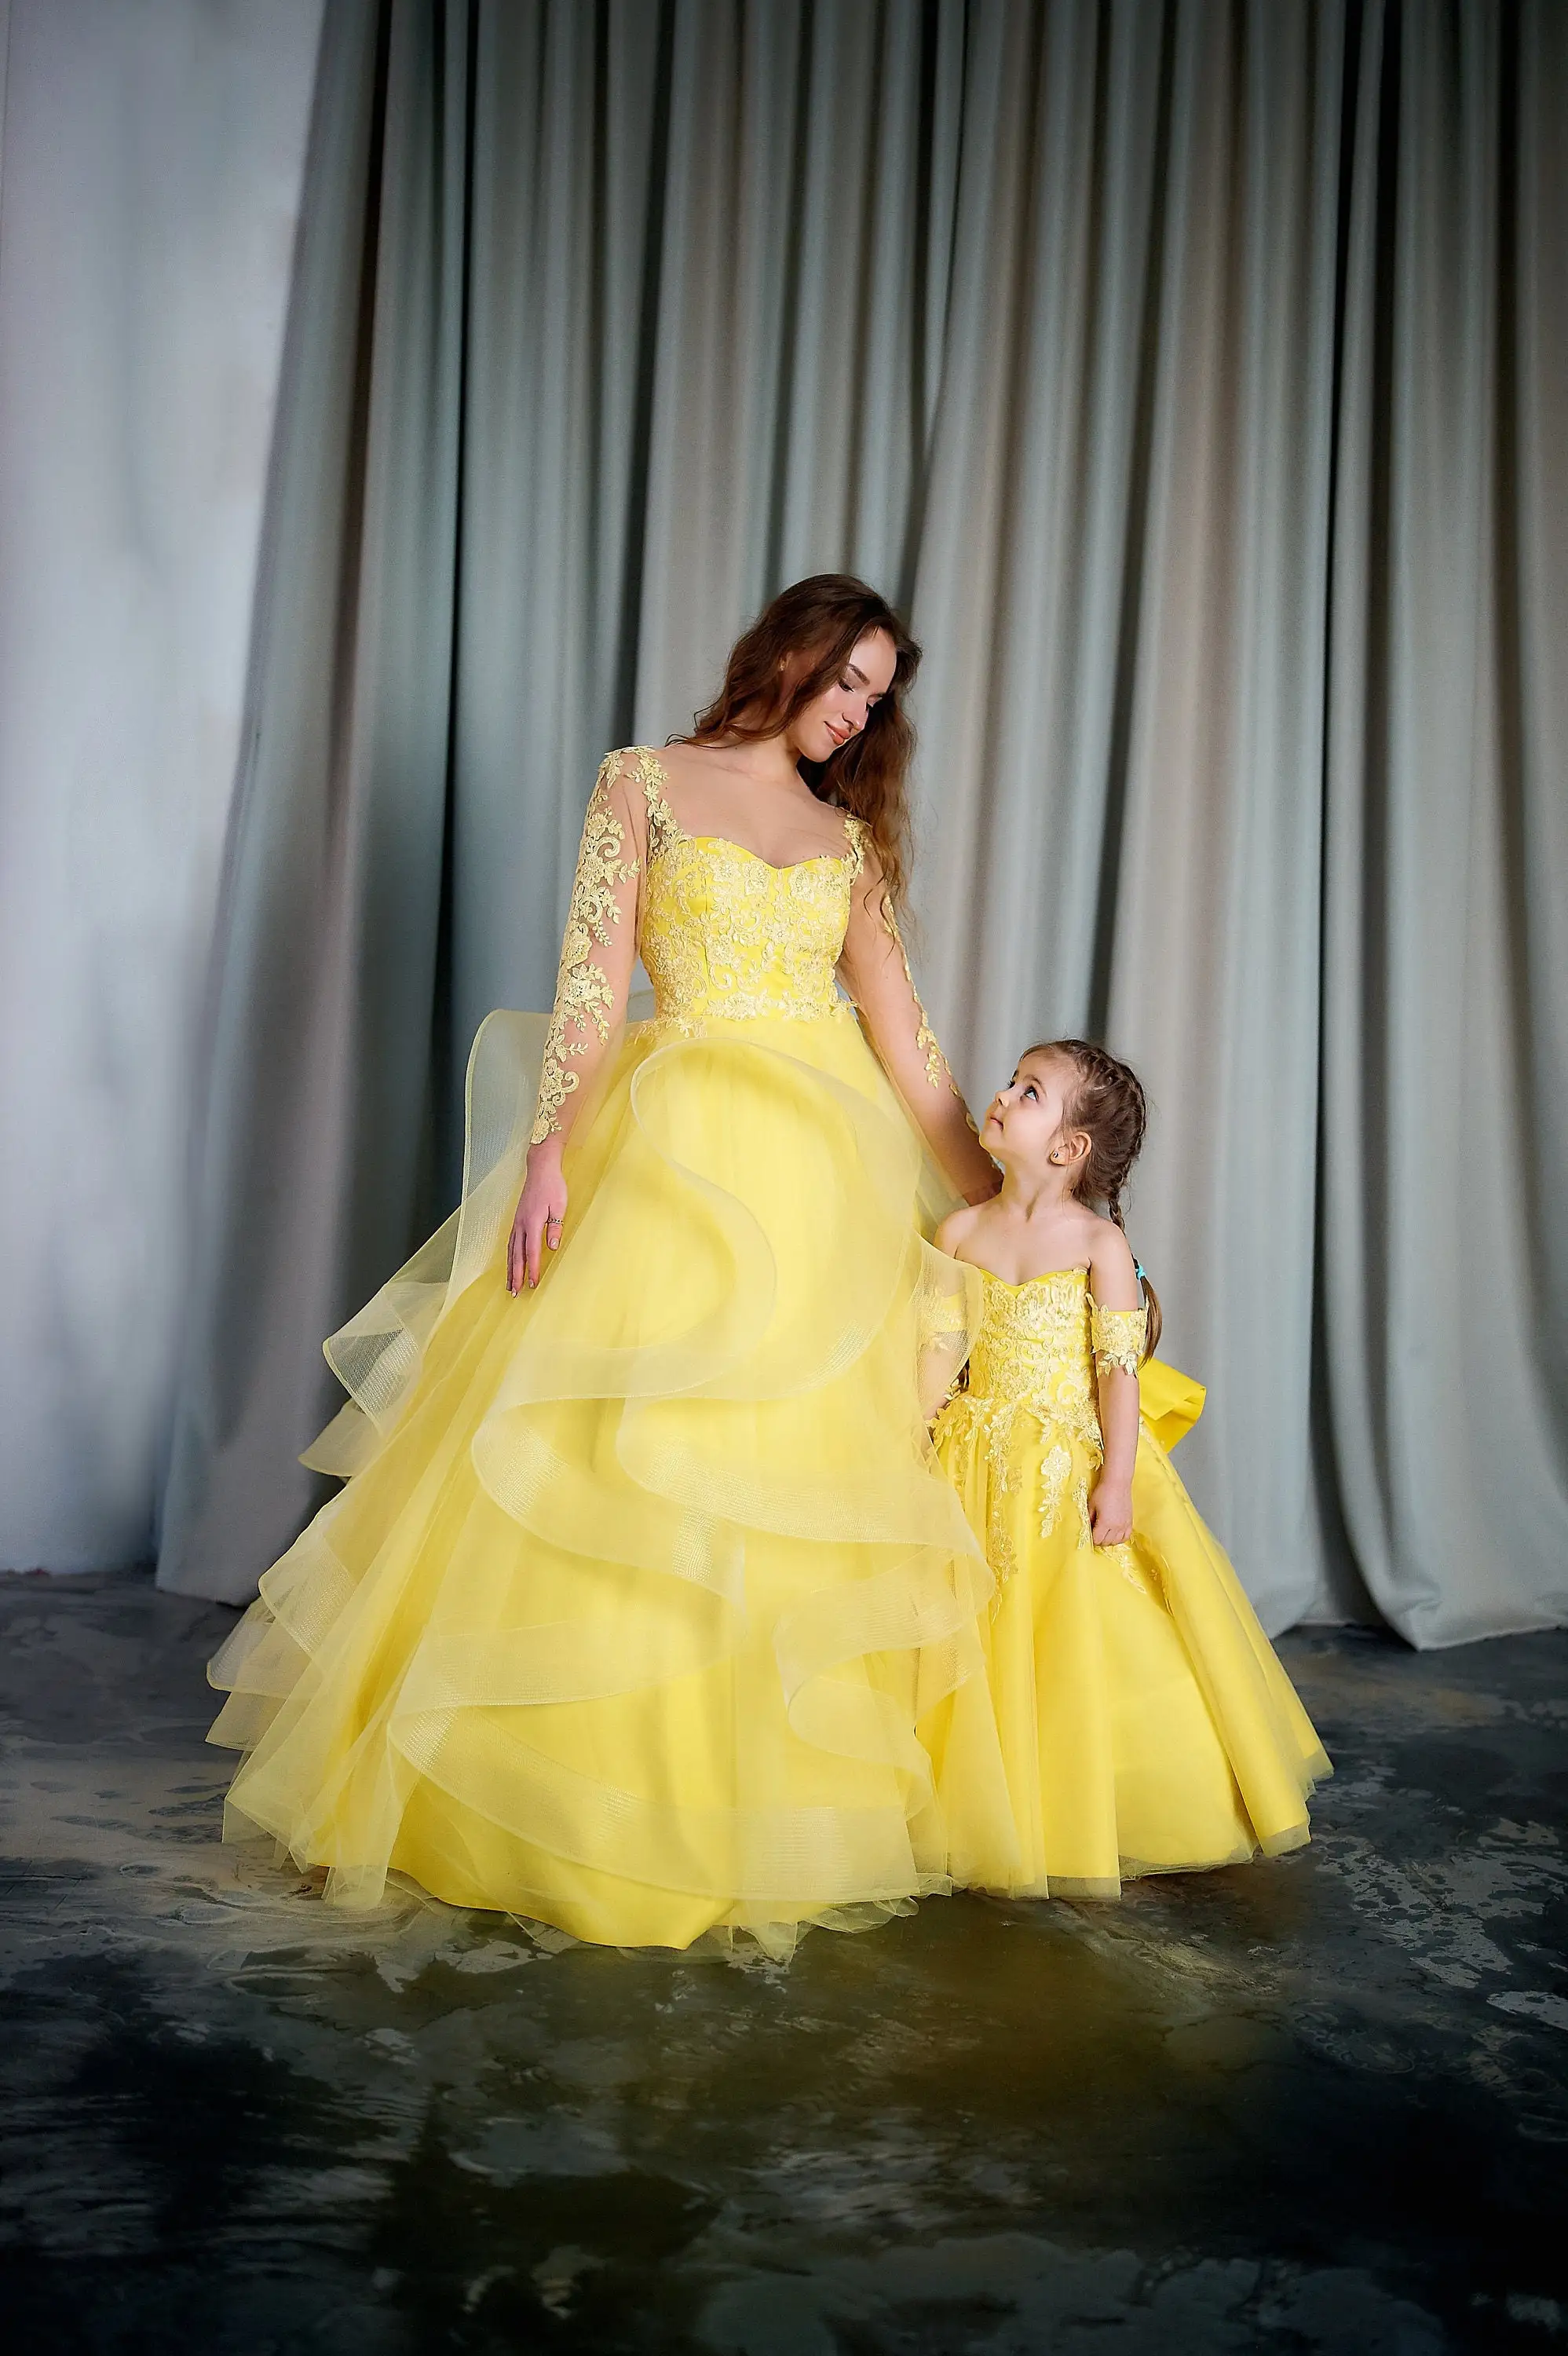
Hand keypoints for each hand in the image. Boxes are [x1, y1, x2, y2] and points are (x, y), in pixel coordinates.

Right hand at [507, 1139, 567, 1292]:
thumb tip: (552, 1246)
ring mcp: (517, 1222)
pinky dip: (509, 1255)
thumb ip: (555, 1227)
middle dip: (516, 1275)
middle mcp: (521, 1224)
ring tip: (509, 1284)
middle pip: (516, 1255)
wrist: (540, 1168)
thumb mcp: (560, 1206)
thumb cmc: (552, 1186)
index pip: (532, 1251)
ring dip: (510, 1268)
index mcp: (532, 1222)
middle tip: (515, 1292)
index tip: (533, 1284)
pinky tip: (510, 1262)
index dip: (533, 1269)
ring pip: (510, 1250)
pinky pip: (510, 1241)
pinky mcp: (517, 1219)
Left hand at [1089, 1476, 1132, 1547]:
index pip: (1097, 1540)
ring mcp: (1124, 1525)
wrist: (1118, 1482)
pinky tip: (1114, 1534)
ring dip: (1109, 1541)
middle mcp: (1116, 1526)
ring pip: (1116, 1542)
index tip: (1089, 1535)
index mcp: (1105, 1523)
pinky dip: (1119, 1538)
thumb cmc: (1102, 1492)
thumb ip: (1089, 1520)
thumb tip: (1088, 1529)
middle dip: (1099, 1541)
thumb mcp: (1091, 1506)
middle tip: (1095, 1534)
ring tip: (1104, 1534)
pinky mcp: (1130, 1522)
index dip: (1091, 1539)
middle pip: (1106, 1542)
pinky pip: (1126, 1537)